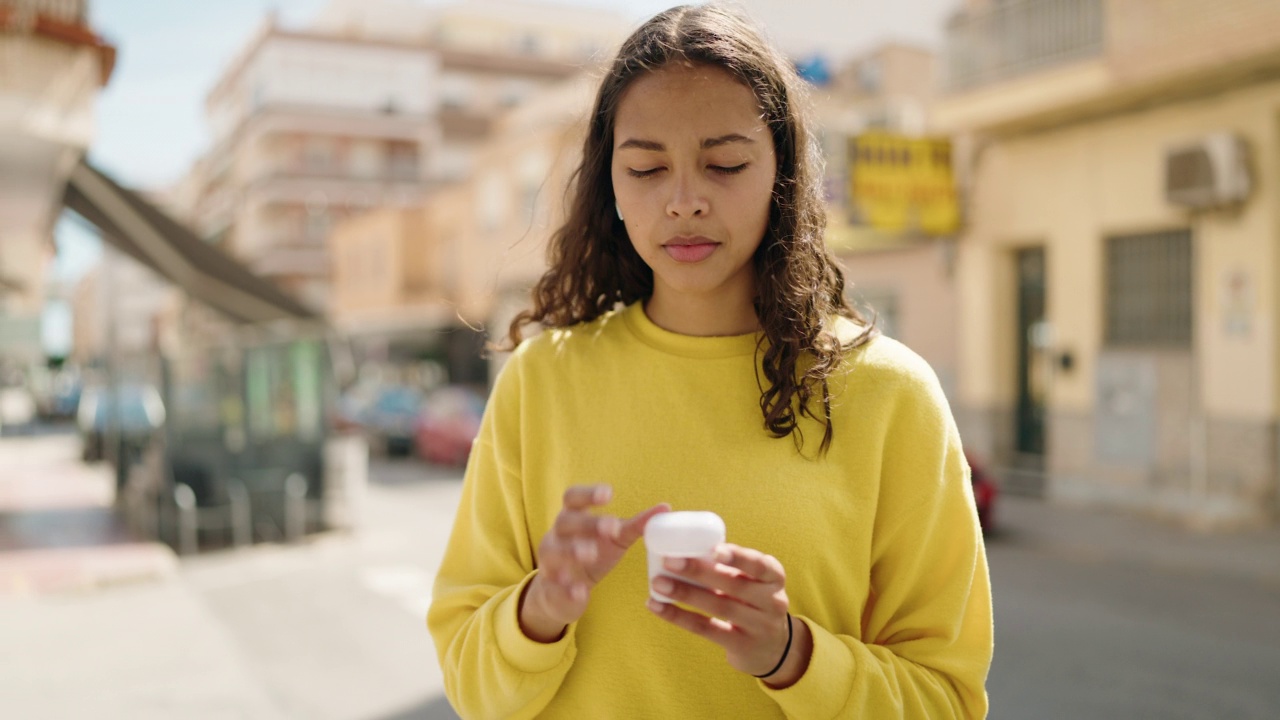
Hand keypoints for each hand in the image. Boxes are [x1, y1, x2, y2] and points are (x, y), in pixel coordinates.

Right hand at [519, 484, 668, 641]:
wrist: (563, 592)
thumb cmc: (592, 554)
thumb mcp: (614, 539)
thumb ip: (636, 525)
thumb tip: (666, 508)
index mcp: (573, 518)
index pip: (573, 497)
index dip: (588, 493)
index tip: (609, 493)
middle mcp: (556, 535)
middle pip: (565, 522)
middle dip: (587, 523)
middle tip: (610, 527)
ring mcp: (549, 561)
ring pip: (553, 551)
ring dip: (571, 551)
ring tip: (589, 554)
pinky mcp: (550, 588)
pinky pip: (553, 586)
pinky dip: (566, 588)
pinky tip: (580, 591)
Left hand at [646, 544, 809, 686]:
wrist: (773, 649)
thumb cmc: (753, 601)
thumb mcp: (755, 582)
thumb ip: (731, 567)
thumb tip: (684, 546)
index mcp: (774, 577)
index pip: (759, 564)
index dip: (737, 556)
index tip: (713, 549)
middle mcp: (772, 601)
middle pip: (734, 584)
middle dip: (699, 572)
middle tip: (669, 561)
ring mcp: (759, 626)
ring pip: (719, 606)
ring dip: (685, 593)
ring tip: (658, 583)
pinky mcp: (742, 646)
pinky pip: (707, 629)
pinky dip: (680, 616)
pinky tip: (658, 607)